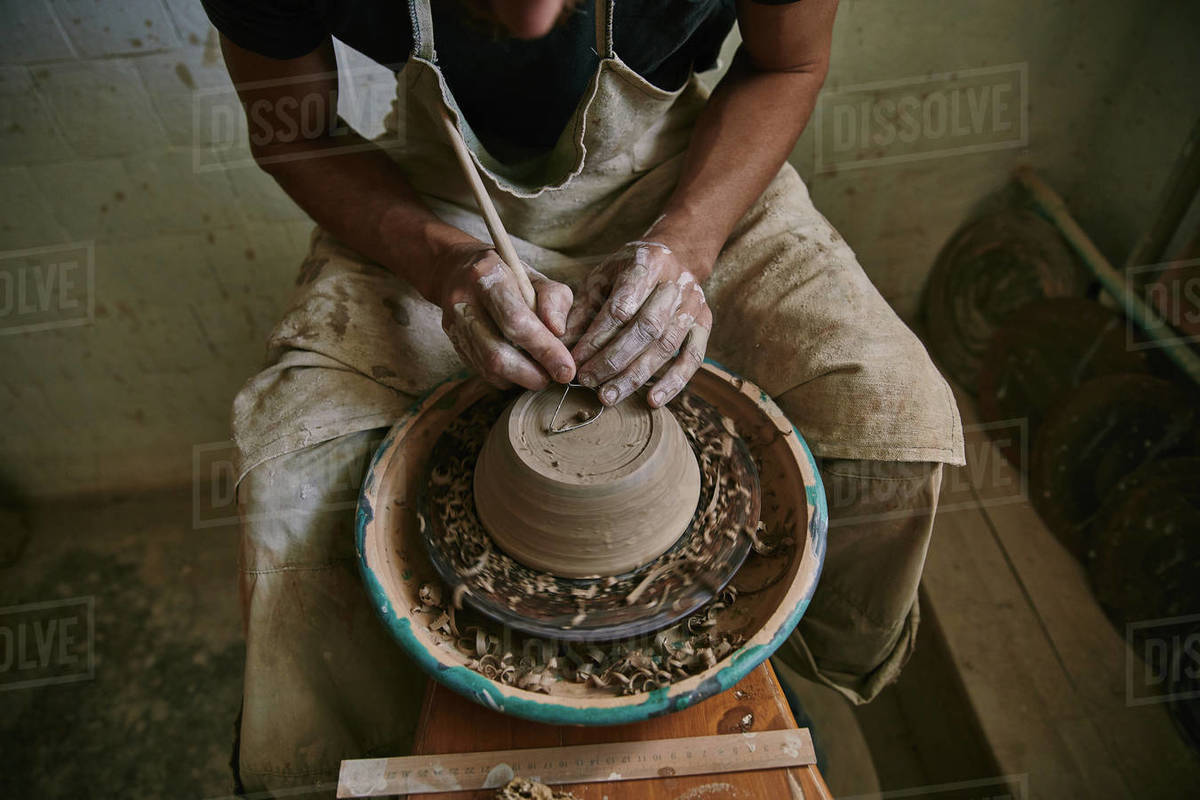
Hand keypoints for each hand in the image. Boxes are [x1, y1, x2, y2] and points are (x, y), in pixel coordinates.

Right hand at [437, 244, 575, 389]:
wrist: (458, 269)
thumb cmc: (507, 274)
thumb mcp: (536, 276)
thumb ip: (554, 299)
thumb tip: (558, 331)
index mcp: (487, 275)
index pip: (516, 321)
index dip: (544, 349)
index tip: (566, 369)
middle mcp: (463, 301)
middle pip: (496, 353)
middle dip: (530, 374)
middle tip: (554, 376)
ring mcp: (453, 324)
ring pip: (487, 367)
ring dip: (519, 379)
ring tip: (540, 373)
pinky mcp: (453, 342)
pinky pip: (481, 371)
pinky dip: (506, 378)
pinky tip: (521, 369)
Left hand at [565, 241, 711, 407]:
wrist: (675, 255)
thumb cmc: (628, 271)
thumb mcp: (601, 277)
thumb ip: (582, 308)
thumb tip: (561, 344)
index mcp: (646, 264)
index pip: (620, 308)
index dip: (596, 338)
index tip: (575, 360)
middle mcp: (675, 283)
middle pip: (646, 329)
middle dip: (614, 360)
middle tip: (588, 382)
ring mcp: (693, 304)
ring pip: (666, 346)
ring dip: (636, 376)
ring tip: (609, 397)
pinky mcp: (704, 323)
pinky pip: (693, 358)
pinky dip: (674, 382)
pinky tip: (652, 400)